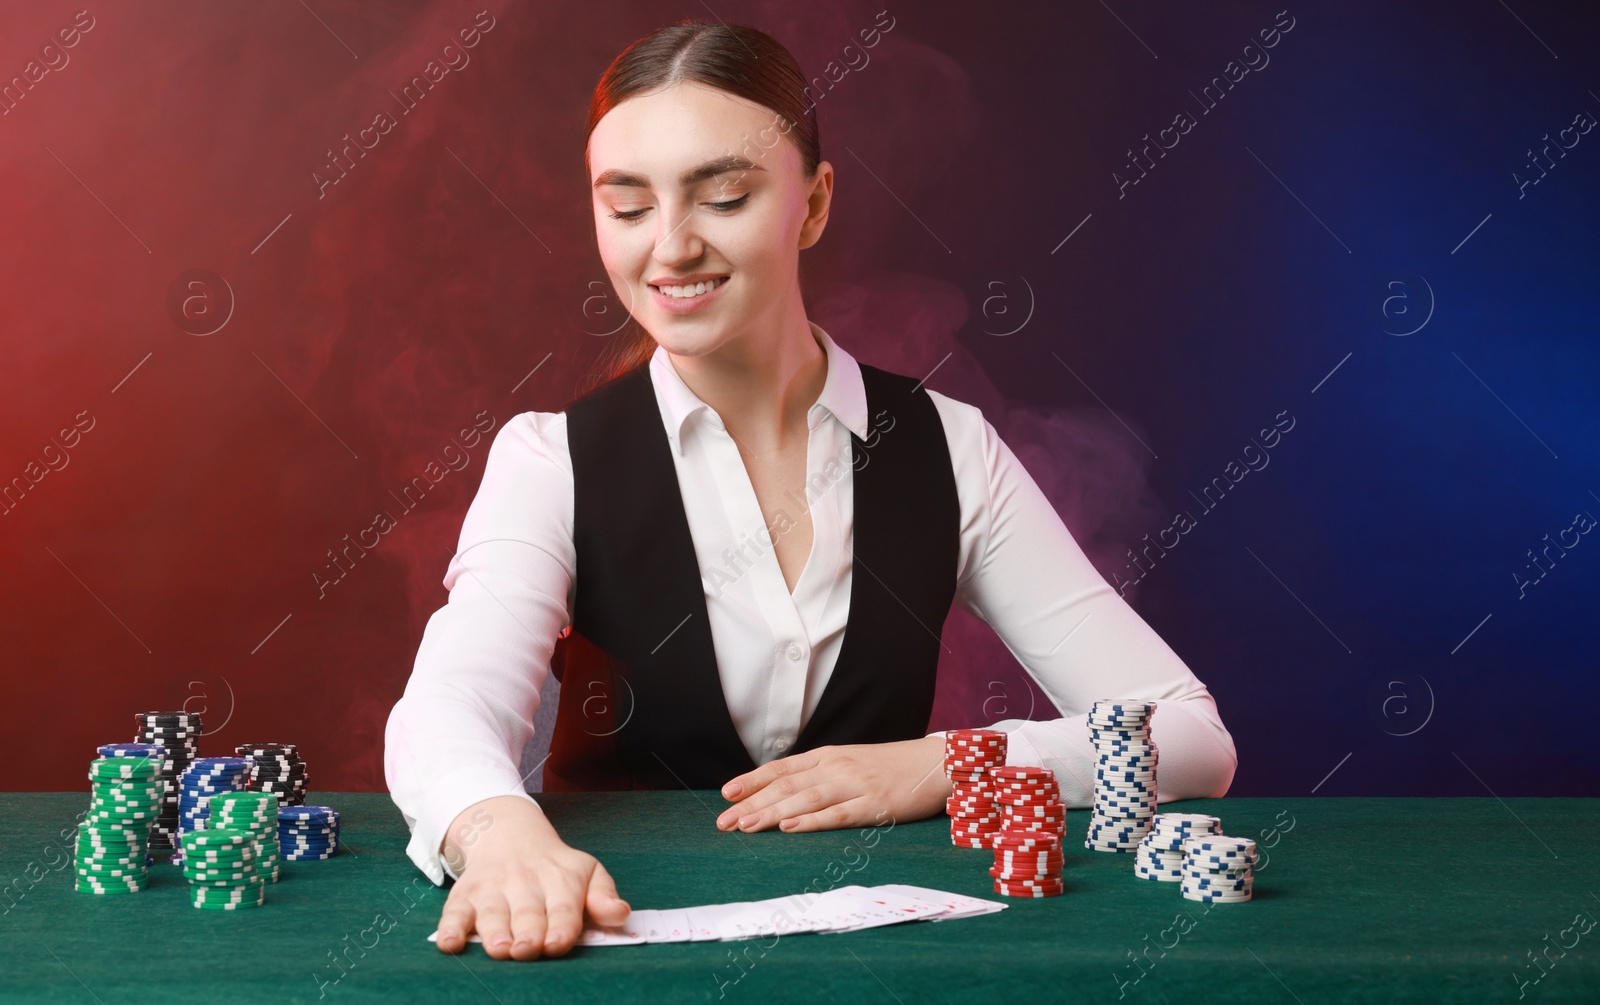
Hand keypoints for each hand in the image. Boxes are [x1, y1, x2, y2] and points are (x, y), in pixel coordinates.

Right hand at [434, 795, 630, 960]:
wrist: (509, 834)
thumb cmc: (555, 867)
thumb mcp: (587, 872)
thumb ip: (604, 896)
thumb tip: (621, 915)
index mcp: (560, 880)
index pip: (563, 907)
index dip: (560, 927)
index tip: (557, 944)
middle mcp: (524, 883)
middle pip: (527, 913)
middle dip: (527, 932)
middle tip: (527, 949)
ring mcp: (492, 889)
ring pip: (492, 913)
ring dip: (494, 932)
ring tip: (500, 948)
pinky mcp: (465, 895)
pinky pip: (454, 912)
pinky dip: (450, 928)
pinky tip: (451, 944)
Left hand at [715, 735, 951, 832]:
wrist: (935, 764)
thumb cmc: (890, 767)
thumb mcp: (850, 762)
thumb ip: (820, 773)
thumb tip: (783, 791)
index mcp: (828, 756)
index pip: (781, 768)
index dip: (752, 781)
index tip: (726, 794)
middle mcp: (837, 767)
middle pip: (786, 785)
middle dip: (752, 804)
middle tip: (724, 822)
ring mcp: (855, 785)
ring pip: (805, 799)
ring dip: (772, 813)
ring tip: (746, 826)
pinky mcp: (875, 805)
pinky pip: (838, 814)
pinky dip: (812, 821)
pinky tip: (790, 827)